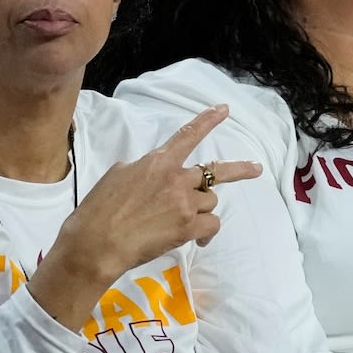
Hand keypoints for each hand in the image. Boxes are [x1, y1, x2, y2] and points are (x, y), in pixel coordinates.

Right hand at [32, 105, 261, 327]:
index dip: (208, 121)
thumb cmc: (98, 211)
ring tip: (184, 222)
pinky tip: (195, 239)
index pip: (187, 135)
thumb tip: (155, 177)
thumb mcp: (118, 175)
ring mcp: (184, 203)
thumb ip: (144, 170)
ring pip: (210, 202)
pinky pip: (211, 225)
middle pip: (214, 172)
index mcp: (157, 162)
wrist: (97, 242)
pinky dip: (206, 233)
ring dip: (201, 210)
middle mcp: (175, 178)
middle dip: (238, 170)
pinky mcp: (188, 227)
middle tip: (255, 169)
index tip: (224, 110)